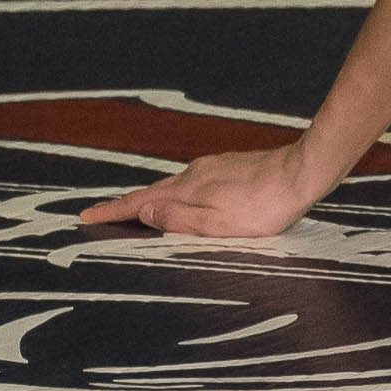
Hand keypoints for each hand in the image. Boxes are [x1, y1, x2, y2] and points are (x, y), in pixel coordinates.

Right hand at [79, 143, 338, 237]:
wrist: (305, 172)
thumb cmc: (266, 206)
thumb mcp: (218, 223)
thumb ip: (178, 219)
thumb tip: (142, 211)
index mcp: (188, 189)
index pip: (140, 202)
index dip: (112, 211)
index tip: (85, 216)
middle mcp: (197, 173)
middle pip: (153, 191)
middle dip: (126, 204)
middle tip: (102, 214)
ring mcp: (216, 167)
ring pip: (175, 185)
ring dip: (153, 198)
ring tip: (139, 210)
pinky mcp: (233, 167)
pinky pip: (196, 182)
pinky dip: (179, 193)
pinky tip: (188, 198)